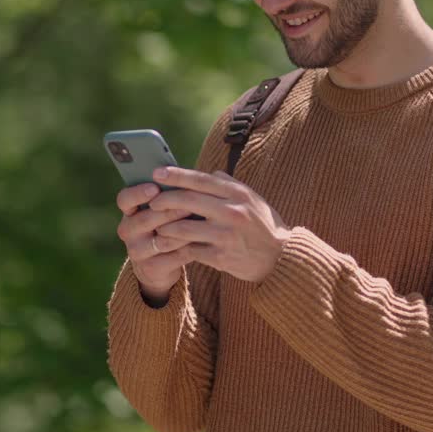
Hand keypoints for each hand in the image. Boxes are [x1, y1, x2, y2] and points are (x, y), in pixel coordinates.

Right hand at [115, 182, 196, 302]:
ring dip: (183, 230)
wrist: (159, 265)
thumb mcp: (160, 210)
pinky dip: (190, 247)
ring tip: (201, 222)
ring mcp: (137, 251)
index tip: (155, 188)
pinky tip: (204, 241)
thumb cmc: (164, 226)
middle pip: (146, 218)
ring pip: (162, 239)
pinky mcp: (151, 268)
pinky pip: (173, 256)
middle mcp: (128, 231)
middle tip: (191, 204)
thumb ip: (168, 195)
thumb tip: (187, 176)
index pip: (125, 199)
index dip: (138, 193)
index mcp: (129, 212)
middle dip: (170, 211)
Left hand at [147, 167, 291, 283]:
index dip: (177, 175)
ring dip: (166, 226)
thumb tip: (211, 174)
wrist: (280, 259)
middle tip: (152, 201)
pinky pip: (191, 250)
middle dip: (165, 199)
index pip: (201, 180)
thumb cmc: (264, 226)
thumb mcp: (253, 200)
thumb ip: (231, 186)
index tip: (158, 172)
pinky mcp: (221, 257)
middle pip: (189, 201)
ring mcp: (226, 236)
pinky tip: (169, 246)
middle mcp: (232, 212)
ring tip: (157, 225)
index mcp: (238, 194)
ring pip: (184, 227)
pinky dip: (178, 247)